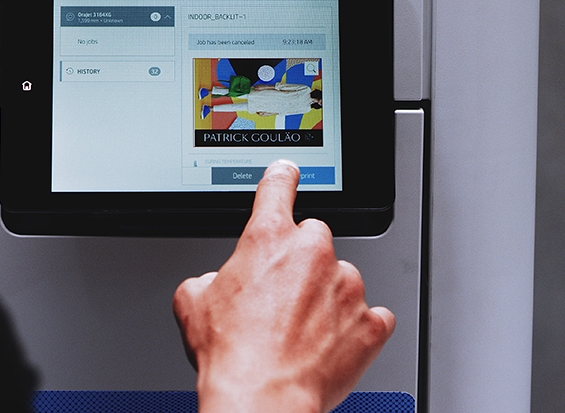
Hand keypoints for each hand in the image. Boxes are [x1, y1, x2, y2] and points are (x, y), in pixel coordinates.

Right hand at [173, 160, 395, 412]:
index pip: (278, 187)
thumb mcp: (192, 303)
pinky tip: (332, 346)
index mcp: (268, 238)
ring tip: (301, 334)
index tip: (288, 173)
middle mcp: (313, 253)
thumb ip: (208, 278)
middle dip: (300, 263)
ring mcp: (346, 286)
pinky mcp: (370, 323)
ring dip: (326, 299)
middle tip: (280, 300)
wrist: (261, 399)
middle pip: (314, 238)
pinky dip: (356, 329)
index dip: (282, 178)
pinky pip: (372, 317)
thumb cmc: (231, 355)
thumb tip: (213, 284)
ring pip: (342, 279)